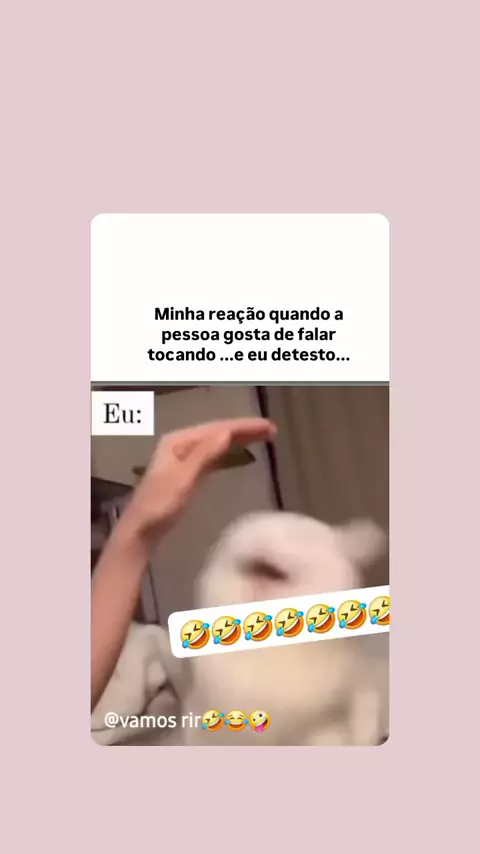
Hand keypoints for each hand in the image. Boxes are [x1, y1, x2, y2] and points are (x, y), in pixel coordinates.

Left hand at [120, 417, 276, 549]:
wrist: (141, 530)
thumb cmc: (160, 506)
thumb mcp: (183, 479)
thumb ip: (203, 455)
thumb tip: (226, 432)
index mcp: (178, 441)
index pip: (217, 428)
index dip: (243, 426)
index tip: (268, 427)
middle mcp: (181, 444)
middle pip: (217, 432)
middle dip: (244, 430)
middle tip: (272, 430)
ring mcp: (183, 458)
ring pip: (216, 442)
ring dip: (239, 439)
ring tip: (263, 437)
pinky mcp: (187, 472)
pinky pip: (213, 455)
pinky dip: (229, 451)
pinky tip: (239, 452)